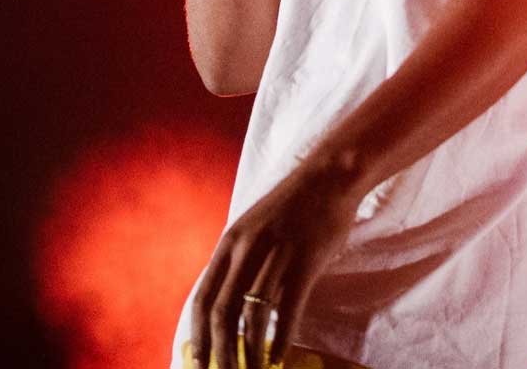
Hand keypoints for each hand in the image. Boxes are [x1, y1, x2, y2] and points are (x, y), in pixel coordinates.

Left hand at [188, 159, 358, 368]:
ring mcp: (275, 254)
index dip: (196, 336)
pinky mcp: (305, 260)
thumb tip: (225, 303)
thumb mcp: (252, 228)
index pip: (202, 299)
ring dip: (250, 352)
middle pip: (222, 313)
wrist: (329, 177)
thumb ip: (238, 261)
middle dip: (219, 353)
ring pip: (253, 314)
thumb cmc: (292, 207)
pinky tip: (279, 356)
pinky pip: (288, 307)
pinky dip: (282, 337)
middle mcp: (245, 249)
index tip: (196, 364)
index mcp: (229, 243)